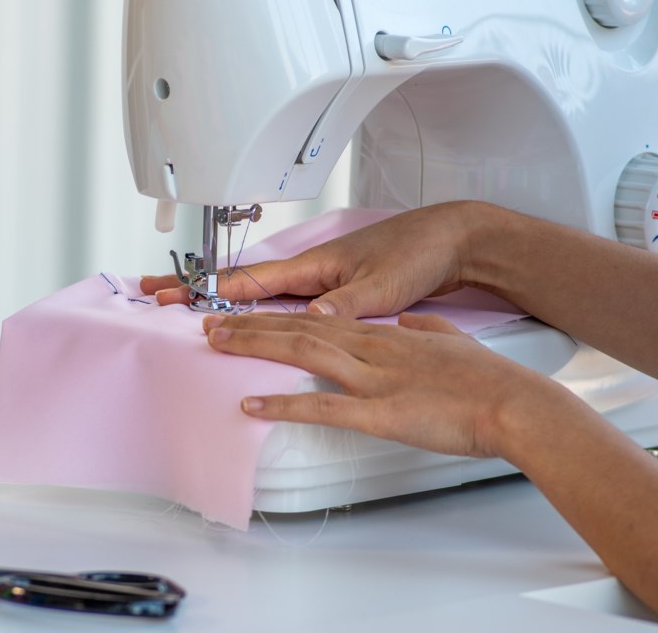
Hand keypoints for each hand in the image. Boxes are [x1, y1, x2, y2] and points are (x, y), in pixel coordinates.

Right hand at [141, 202, 482, 317]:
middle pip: (239, 282)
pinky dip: (255, 307)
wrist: (453, 240)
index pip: (247, 280)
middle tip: (154, 293)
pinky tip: (248, 318)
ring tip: (187, 304)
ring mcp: (320, 280)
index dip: (207, 290)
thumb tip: (311, 321)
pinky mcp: (334, 291)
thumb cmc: (418, 252)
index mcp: (313, 266)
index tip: (171, 297)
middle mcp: (310, 271)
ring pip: (258, 292)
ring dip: (221, 299)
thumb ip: (344, 305)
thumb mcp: (381, 285)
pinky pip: (282, 301)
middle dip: (195, 286)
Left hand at [202, 311, 564, 458]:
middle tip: (211, 324)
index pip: (319, 319)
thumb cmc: (490, 380)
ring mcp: (374, 378)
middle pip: (300, 329)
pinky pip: (322, 406)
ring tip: (218, 345)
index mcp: (386, 335)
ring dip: (255, 347)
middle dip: (251, 326)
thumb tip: (409, 323)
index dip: (279, 316)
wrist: (516, 404)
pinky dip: (282, 404)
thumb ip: (425, 329)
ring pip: (302, 353)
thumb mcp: (452, 341)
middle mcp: (373, 349)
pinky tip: (252, 405)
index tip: (249, 315)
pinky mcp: (381, 412)